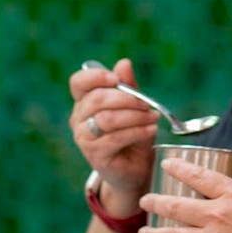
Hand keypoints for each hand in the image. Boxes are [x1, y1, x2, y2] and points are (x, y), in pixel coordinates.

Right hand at [68, 58, 159, 197]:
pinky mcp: (94, 154)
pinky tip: (151, 130)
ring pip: (107, 119)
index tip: (115, 79)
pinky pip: (115, 138)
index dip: (95, 76)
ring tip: (153, 118)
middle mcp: (78, 119)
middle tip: (147, 104)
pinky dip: (137, 132)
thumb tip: (124, 63)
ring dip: (134, 116)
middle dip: (126, 99)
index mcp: (84, 102)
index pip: (78, 83)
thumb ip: (128, 87)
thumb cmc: (133, 135)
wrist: (135, 170)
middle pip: (96, 100)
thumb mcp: (134, 108)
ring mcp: (83, 138)